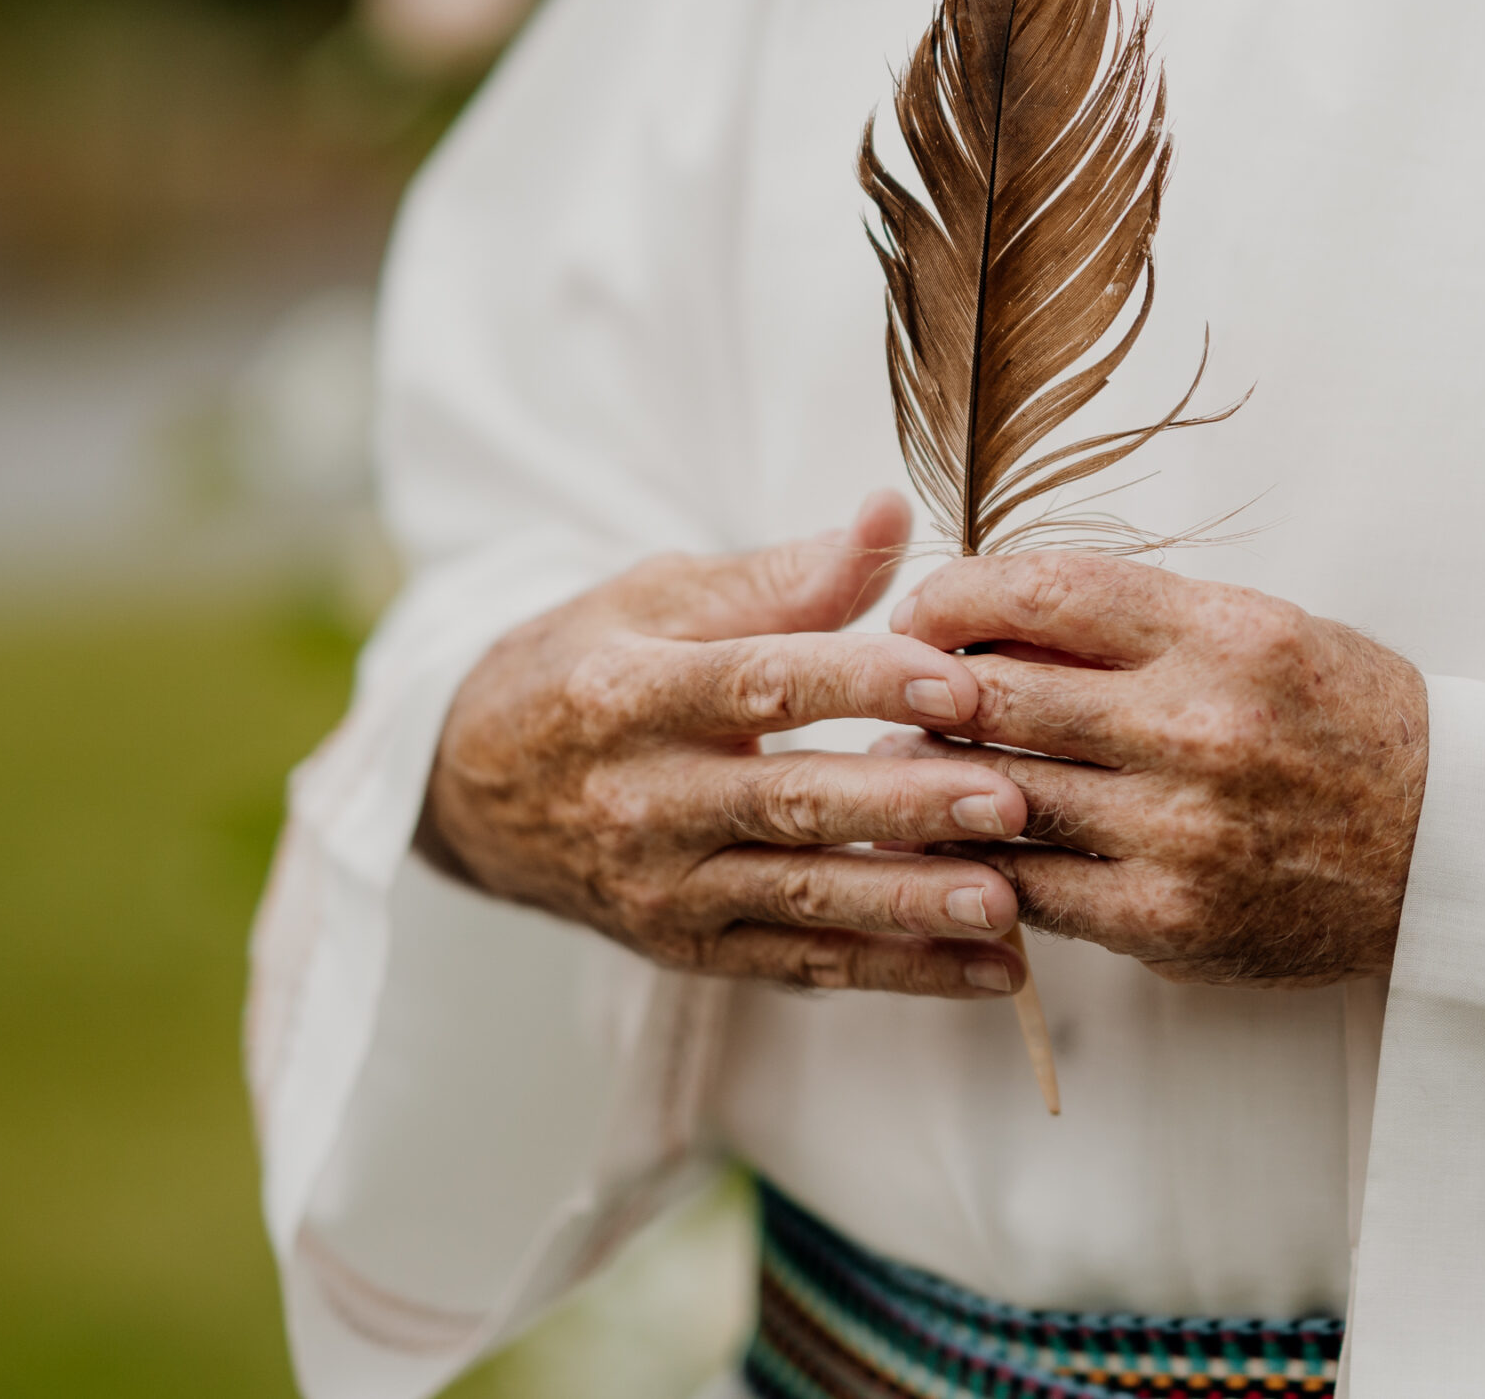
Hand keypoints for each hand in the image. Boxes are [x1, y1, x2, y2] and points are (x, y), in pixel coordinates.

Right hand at [418, 493, 1030, 996]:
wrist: (474, 789)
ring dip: (909, 904)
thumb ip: (781, 574)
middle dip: (903, 804)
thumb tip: (892, 512)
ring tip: (1008, 900)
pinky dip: (898, 973)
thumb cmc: (587, 669)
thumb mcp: (657, 599)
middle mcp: (640, 801)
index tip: (957, 679)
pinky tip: (990, 970)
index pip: (758, 684)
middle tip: (1010, 797)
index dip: (860, 681)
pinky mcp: (689, 948)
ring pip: (800, 898)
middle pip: (787, 802)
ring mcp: (662, 887)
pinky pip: (803, 966)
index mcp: (629, 695)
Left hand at [875, 553, 1427, 986]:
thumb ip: (1134, 622)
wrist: (1446, 849)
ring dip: (934, 778)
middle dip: (926, 689)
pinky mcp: (1169, 921)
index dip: (954, 594)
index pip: (1045, 591)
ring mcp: (1182, 832)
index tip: (920, 607)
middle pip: (1000, 693)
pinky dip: (982, 862)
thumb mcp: (1259, 631)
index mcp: (1225, 634)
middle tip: (897, 690)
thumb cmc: (1340, 722)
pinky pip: (1033, 886)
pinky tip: (961, 843)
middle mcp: (1202, 727)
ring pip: (999, 794)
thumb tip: (987, 613)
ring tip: (908, 763)